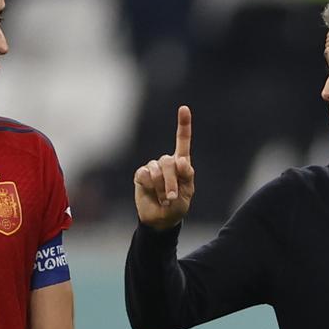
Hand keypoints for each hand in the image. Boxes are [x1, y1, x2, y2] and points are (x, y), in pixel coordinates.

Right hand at [134, 105, 194, 229]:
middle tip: (171, 198)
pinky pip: (145, 175)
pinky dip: (151, 186)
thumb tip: (181, 161)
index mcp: (181, 163)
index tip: (184, 109)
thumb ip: (186, 176)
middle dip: (172, 181)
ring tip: (164, 200)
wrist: (161, 219)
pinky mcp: (141, 174)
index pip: (182, 141)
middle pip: (169, 162)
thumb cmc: (177, 206)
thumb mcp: (188, 192)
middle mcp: (166, 162)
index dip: (183, 124)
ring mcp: (152, 167)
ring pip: (157, 170)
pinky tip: (152, 193)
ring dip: (162, 187)